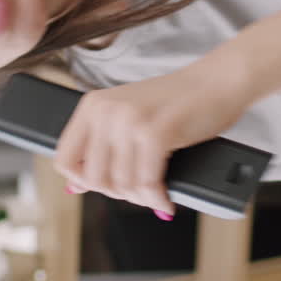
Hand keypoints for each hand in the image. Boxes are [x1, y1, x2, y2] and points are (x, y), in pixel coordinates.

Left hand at [54, 63, 250, 217]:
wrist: (217, 81)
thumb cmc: (177, 102)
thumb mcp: (129, 117)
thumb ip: (100, 148)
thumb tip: (74, 186)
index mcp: (93, 105)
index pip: (63, 159)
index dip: (83, 182)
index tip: (108, 185)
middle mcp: (106, 111)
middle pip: (93, 179)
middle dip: (118, 194)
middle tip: (140, 192)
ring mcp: (130, 121)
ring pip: (121, 185)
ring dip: (141, 198)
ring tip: (156, 195)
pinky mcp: (156, 133)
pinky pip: (147, 183)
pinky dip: (157, 198)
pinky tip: (166, 199)